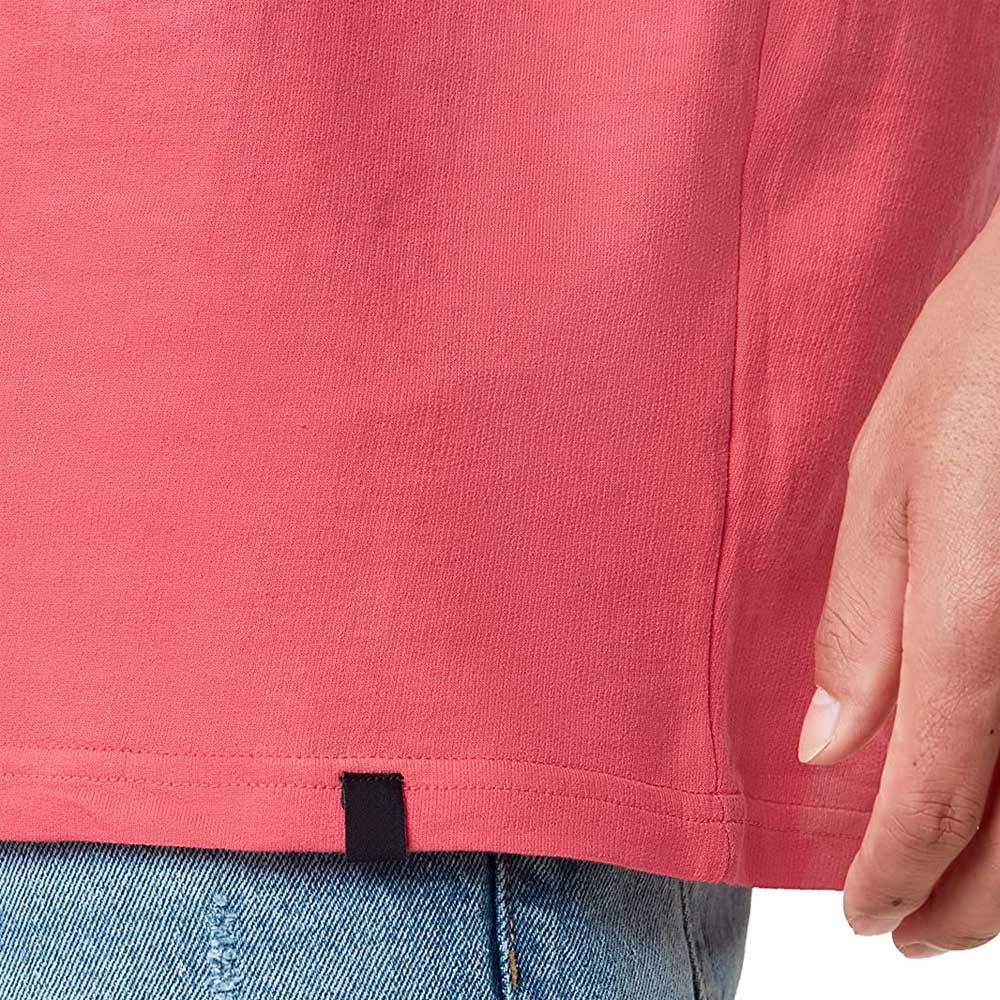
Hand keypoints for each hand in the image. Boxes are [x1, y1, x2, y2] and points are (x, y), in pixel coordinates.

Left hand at [797, 198, 999, 957]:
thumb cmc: (978, 365)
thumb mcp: (890, 476)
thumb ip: (866, 620)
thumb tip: (829, 748)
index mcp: (978, 604)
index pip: (938, 781)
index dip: (902, 867)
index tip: (866, 918)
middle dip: (970, 902)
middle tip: (909, 936)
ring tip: (962, 906)